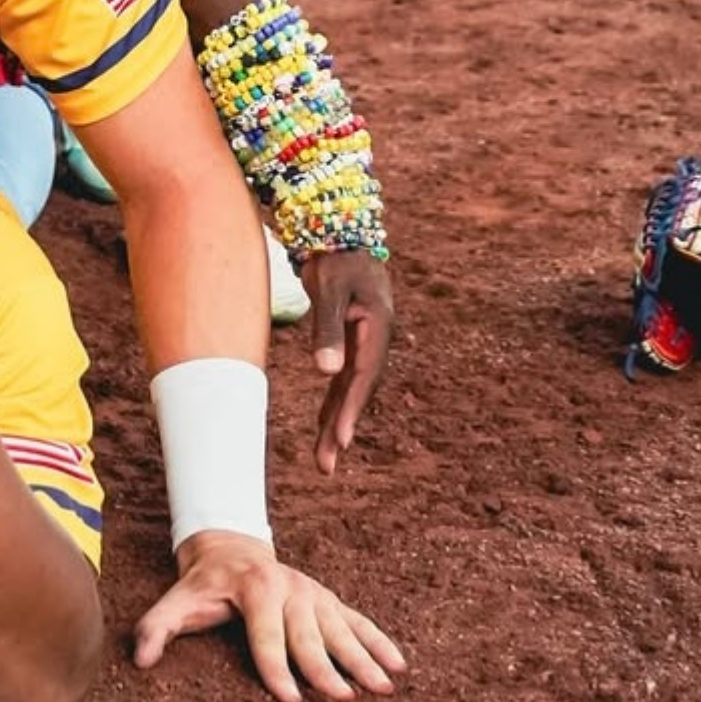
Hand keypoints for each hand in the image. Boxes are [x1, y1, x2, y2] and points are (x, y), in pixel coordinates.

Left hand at [134, 530, 405, 701]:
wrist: (230, 546)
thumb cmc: (204, 584)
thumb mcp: (178, 599)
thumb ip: (157, 626)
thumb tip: (139, 658)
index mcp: (254, 588)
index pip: (265, 634)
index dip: (274, 666)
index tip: (287, 697)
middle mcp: (288, 587)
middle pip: (307, 634)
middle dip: (323, 667)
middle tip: (340, 696)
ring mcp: (312, 592)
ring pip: (339, 628)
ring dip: (362, 658)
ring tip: (382, 687)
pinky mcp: (328, 599)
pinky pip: (357, 620)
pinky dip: (378, 641)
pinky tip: (398, 666)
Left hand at [303, 250, 395, 474]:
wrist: (343, 235)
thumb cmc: (337, 259)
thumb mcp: (332, 288)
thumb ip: (328, 328)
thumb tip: (326, 372)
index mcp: (376, 331)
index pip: (362, 378)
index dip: (351, 410)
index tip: (340, 439)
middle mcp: (373, 345)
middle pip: (356, 393)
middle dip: (340, 429)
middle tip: (325, 466)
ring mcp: (363, 346)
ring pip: (348, 392)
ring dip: (336, 424)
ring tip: (324, 461)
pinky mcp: (349, 343)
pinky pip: (341, 381)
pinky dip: (332, 404)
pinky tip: (325, 427)